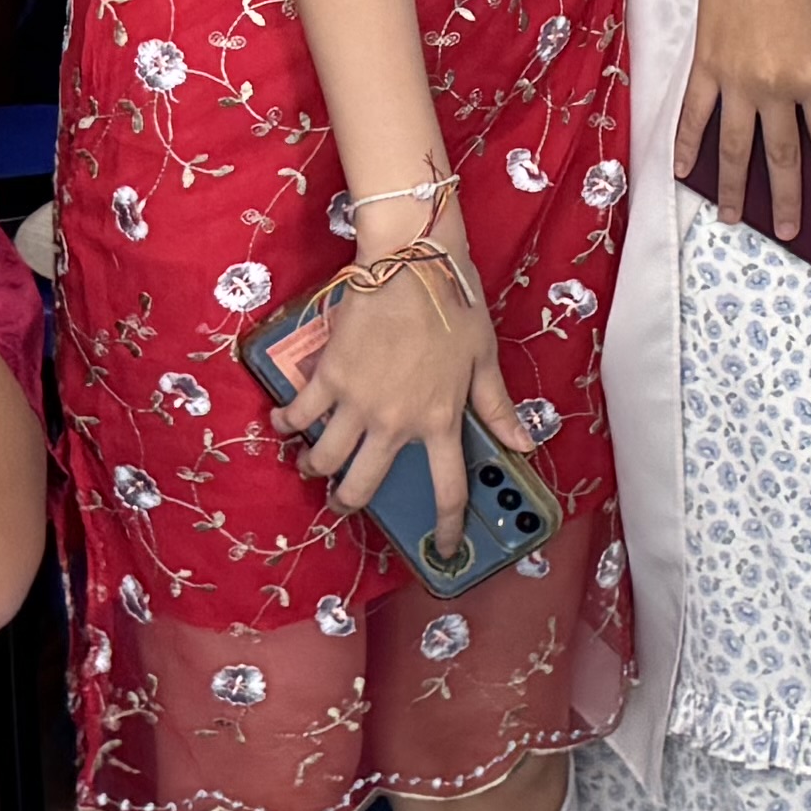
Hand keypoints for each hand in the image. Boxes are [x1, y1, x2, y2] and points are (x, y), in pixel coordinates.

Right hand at [272, 232, 527, 565]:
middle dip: (349, 503)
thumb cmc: (455, 304)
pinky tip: (284, 423)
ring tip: (312, 465)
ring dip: (315, 468)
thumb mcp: (484, 359)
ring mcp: (358, 402)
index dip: (445, 527)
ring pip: (325, 459)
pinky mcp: (328, 377)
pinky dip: (287, 423)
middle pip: (364, 486)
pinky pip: (299, 414)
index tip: (442, 548)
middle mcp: (396, 422)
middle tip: (343, 502)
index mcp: (441, 420)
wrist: (411, 261)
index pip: (447, 490)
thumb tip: (525, 444)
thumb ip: (497, 407)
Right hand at [666, 0, 810, 241]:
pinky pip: (695, 117)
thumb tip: (804, 120)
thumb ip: (810, 78)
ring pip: (735, 149)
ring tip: (736, 219)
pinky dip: (689, 147)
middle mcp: (774, 85)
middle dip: (787, 200)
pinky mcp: (705, 68)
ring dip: (736, 189)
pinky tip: (686, 172)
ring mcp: (736, 80)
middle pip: (781, 157)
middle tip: (791, 232)